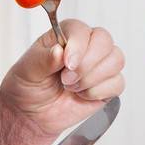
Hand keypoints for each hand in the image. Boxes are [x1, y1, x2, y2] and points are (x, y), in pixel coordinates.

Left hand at [0, 19, 126, 142]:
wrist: (33, 114)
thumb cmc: (29, 86)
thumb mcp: (27, 71)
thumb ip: (42, 59)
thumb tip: (59, 51)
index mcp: (66, 35)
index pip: (82, 29)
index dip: (78, 46)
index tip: (67, 64)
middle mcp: (87, 45)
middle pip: (105, 41)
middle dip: (86, 64)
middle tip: (66, 79)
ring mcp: (99, 64)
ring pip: (116, 60)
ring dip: (91, 79)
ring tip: (71, 87)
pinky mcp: (108, 84)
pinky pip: (118, 83)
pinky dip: (98, 92)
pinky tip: (82, 95)